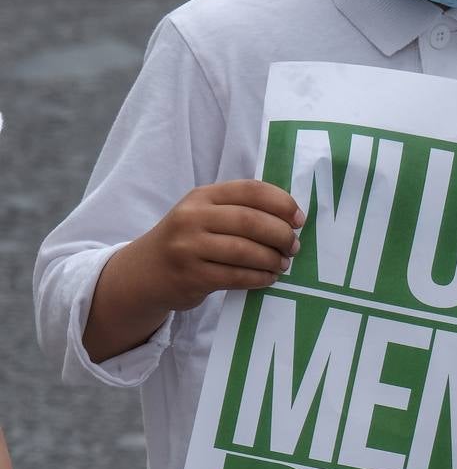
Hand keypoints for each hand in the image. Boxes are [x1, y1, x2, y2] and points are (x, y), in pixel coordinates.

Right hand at [130, 179, 304, 314]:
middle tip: (294, 247)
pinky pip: (236, 276)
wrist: (145, 272)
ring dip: (272, 259)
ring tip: (282, 264)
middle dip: (281, 235)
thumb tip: (290, 220)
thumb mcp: (205, 215)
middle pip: (251, 221)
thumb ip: (239, 211)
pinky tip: (268, 278)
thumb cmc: (188, 241)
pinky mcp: (191, 276)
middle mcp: (193, 217)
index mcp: (202, 196)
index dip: (281, 203)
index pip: (250, 190)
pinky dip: (259, 278)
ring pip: (245, 251)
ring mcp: (189, 247)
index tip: (299, 220)